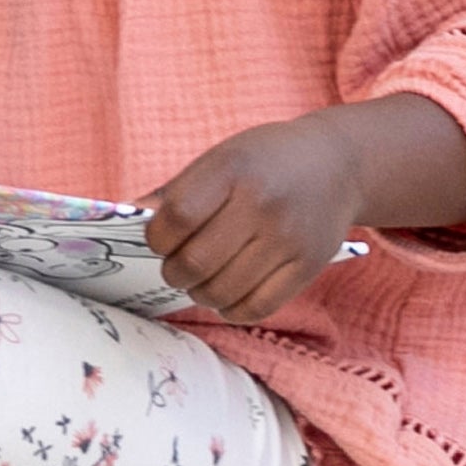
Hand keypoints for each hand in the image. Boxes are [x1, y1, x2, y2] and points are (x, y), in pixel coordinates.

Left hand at [143, 116, 369, 324]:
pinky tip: (231, 290)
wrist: (339, 162)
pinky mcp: (307, 266)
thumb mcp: (223, 157)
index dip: (157, 238)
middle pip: (194, 263)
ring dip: (202, 292)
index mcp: (233, 168)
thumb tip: (126, 218)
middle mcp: (262, 203)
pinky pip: (254, 308)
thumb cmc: (267, 161)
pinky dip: (232, 308)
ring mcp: (287, 237)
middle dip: (176, 272)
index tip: (162, 239)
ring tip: (207, 277)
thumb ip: (177, 191)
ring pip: (220, 292)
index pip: (176, 218)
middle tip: (181, 264)